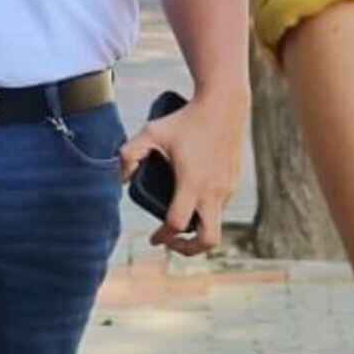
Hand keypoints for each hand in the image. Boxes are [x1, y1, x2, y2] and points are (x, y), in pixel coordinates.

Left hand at [118, 89, 246, 255]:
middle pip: (208, 239)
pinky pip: (221, 208)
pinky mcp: (234, 182)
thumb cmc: (184, 119)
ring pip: (216, 224)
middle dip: (189, 249)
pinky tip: (192, 207)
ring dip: (198, 231)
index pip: (177, 224)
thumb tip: (119, 179)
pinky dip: (207, 215)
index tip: (153, 239)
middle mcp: (214, 191)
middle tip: (172, 243)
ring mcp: (227, 188)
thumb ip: (128, 154)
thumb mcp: (150, 131)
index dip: (163, 237)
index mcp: (192, 184)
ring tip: (179, 226)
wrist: (224, 104)